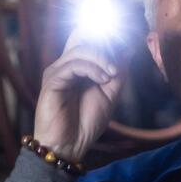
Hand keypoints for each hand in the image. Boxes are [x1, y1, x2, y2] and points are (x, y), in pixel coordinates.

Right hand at [33, 38, 125, 162]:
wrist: (71, 145)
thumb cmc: (87, 122)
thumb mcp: (110, 93)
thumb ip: (118, 71)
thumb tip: (128, 48)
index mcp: (78, 67)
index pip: (87, 39)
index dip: (105, 36)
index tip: (125, 41)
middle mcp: (65, 66)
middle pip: (85, 40)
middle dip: (107, 47)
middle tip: (118, 65)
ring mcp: (57, 72)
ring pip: (80, 50)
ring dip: (102, 58)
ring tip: (112, 74)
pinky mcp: (52, 81)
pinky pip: (73, 65)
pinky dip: (92, 68)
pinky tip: (103, 80)